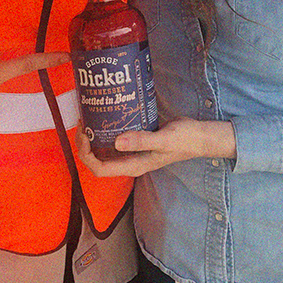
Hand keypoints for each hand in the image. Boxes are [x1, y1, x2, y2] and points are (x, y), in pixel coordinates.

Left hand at [76, 118, 235, 177]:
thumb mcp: (164, 140)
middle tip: (83, 120)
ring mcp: (132, 152)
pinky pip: (114, 138)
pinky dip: (106, 129)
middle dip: (85, 143)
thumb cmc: (184, 140)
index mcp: (133, 166)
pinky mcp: (136, 141)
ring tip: (89, 115)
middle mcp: (129, 161)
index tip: (85, 134)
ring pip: (104, 149)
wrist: (199, 136)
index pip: (99, 168)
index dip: (86, 154)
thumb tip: (117, 142)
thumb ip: (142, 141)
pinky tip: (105, 113)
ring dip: (93, 136)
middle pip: (97, 159)